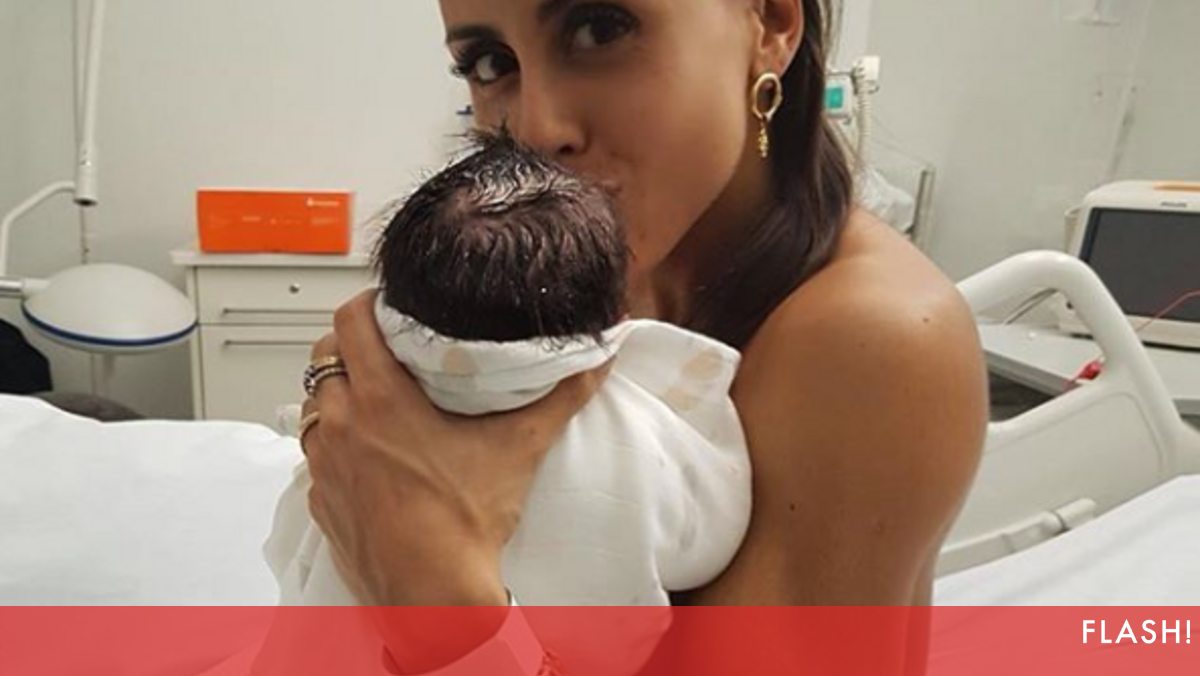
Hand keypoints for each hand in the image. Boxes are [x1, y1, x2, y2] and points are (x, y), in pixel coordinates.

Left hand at [300, 291, 606, 664]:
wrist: (431, 593)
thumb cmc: (464, 525)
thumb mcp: (518, 450)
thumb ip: (559, 399)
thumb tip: (594, 364)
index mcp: (381, 401)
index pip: (350, 322)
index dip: (366, 304)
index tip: (387, 307)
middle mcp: (342, 426)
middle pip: (324, 358)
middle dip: (350, 349)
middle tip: (385, 354)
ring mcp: (326, 465)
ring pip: (316, 408)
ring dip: (339, 397)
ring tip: (378, 403)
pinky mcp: (321, 500)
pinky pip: (318, 456)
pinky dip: (338, 446)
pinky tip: (373, 457)